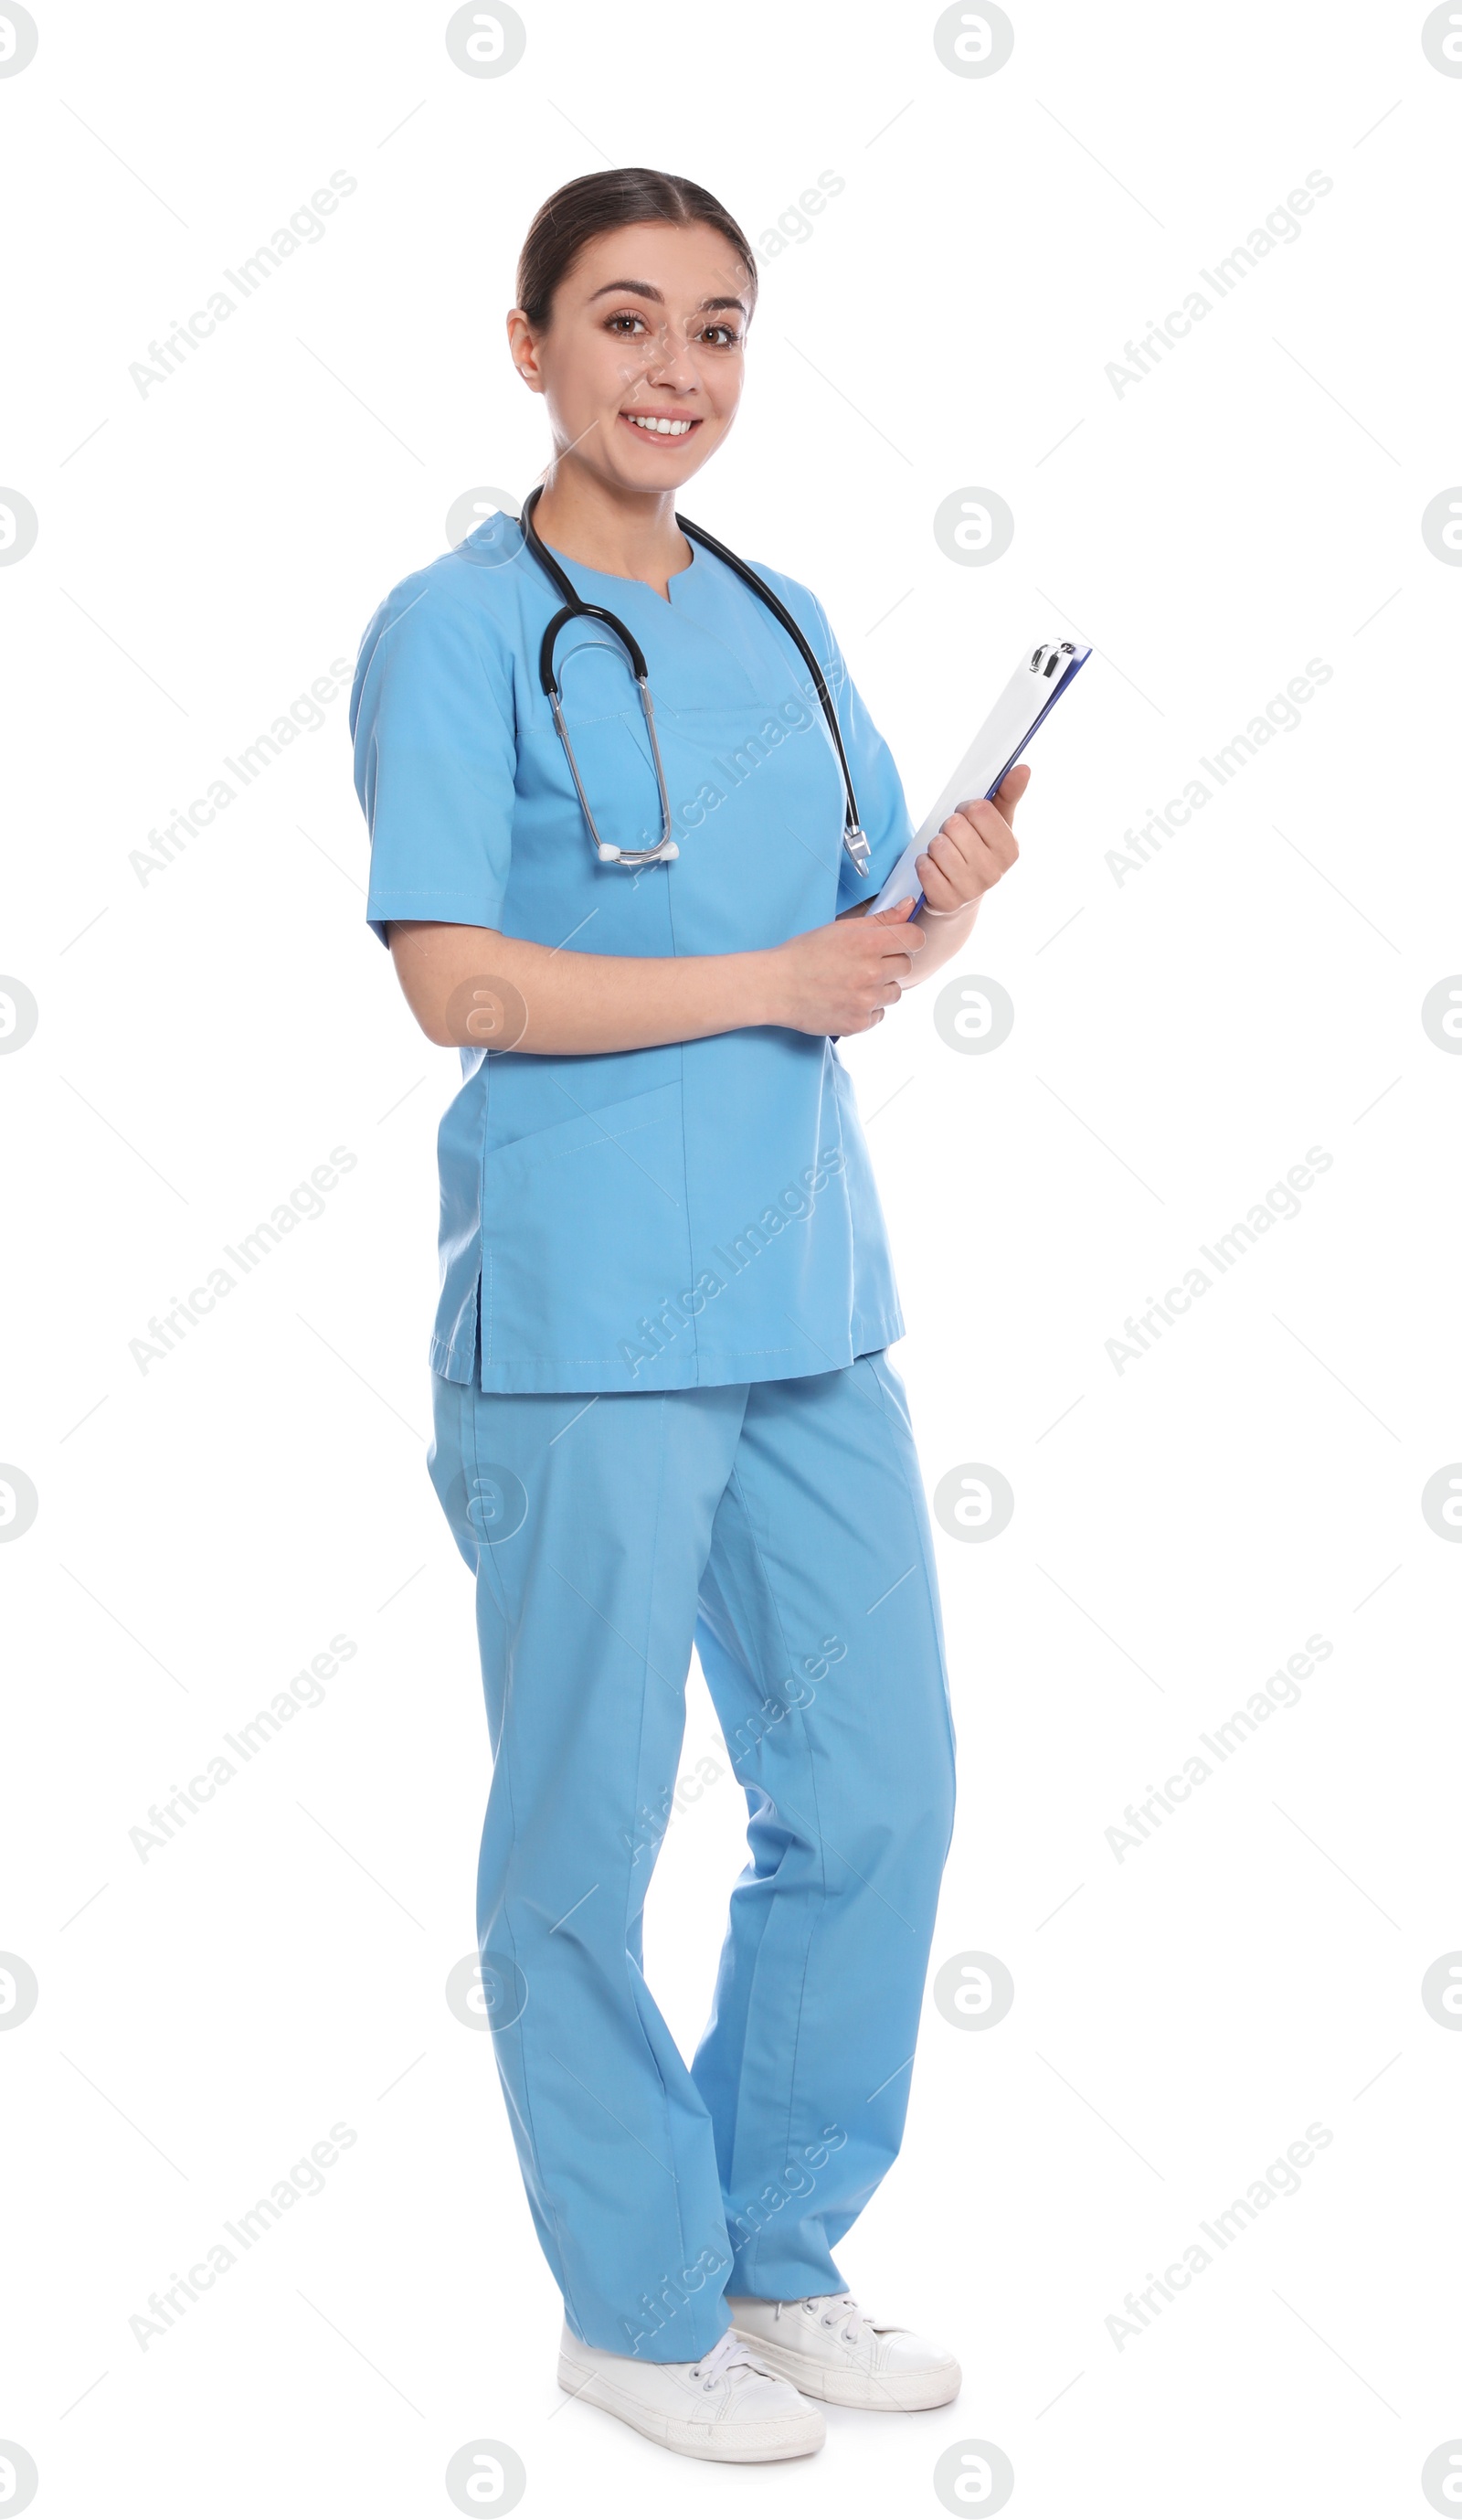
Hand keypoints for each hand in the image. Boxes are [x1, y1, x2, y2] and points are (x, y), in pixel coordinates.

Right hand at [763, 902, 926, 1034]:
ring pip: (895, 992)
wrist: (776, 987)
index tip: (898, 942)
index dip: (908, 939)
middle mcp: (870, 973)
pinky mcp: (858, 1023)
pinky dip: (868, 1009)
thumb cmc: (805, 954)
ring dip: (881, 988)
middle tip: (863, 964)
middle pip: (906, 966)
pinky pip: (880, 1015)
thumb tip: (909, 905)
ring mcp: (865, 1001)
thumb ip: (881, 919)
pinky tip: (847, 1000)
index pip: (915, 939)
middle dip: (890, 963)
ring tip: (853, 983)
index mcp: (867, 943)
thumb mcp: (841, 929)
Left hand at [915, 763, 1027, 916]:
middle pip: (955, 826)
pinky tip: (934, 868)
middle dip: (948, 827)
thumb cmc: (979, 850)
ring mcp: (971, 890)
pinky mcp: (946, 902)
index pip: (979, 810)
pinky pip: (925, 867)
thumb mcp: (997, 823)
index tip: (967, 817)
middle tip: (954, 838)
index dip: (966, 808)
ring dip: (935, 845)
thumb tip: (1023, 768)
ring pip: (939, 846)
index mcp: (1010, 850)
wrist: (962, 895)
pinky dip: (924, 863)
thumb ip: (1008, 794)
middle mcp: (994, 873)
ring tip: (944, 853)